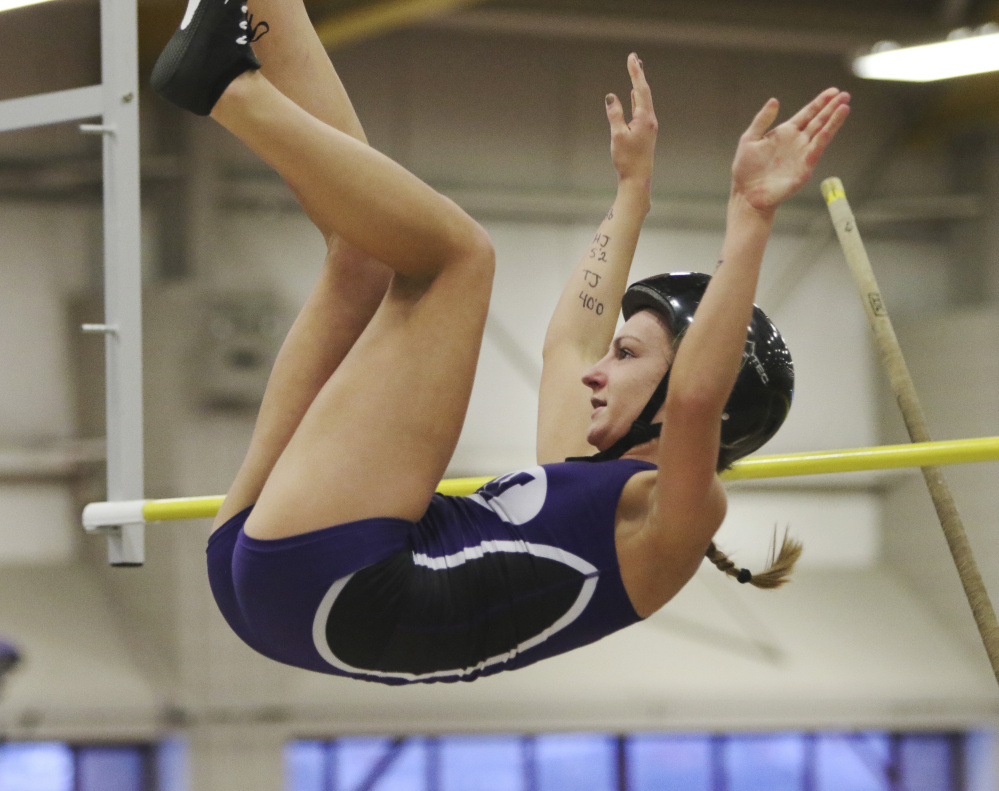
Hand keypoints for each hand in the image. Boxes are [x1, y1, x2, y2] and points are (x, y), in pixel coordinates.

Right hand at [606, 53, 657, 187]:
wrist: (637, 178)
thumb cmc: (627, 159)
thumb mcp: (617, 135)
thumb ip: (615, 114)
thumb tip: (611, 97)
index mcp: (645, 118)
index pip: (640, 89)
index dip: (635, 72)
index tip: (631, 57)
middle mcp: (650, 119)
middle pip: (644, 91)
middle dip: (638, 74)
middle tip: (634, 58)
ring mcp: (649, 125)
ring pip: (644, 99)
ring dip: (639, 84)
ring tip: (636, 71)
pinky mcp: (646, 131)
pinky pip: (642, 108)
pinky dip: (638, 97)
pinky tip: (636, 94)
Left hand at [731, 88, 849, 213]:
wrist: (747, 194)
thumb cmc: (746, 170)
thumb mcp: (749, 139)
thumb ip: (762, 120)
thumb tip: (774, 100)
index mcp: (784, 133)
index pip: (806, 114)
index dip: (819, 102)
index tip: (833, 91)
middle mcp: (797, 141)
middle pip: (818, 120)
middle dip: (831, 107)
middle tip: (845, 94)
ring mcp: (802, 153)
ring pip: (822, 132)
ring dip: (834, 119)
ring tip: (845, 105)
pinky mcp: (805, 166)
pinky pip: (818, 147)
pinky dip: (827, 134)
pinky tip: (834, 124)